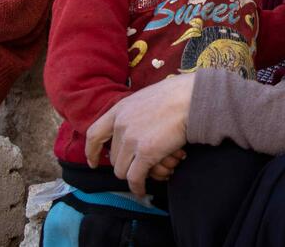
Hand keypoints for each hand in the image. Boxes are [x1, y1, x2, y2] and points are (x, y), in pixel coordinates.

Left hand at [86, 72, 194, 196]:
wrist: (192, 98)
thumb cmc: (177, 94)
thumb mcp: (146, 97)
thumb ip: (135, 112)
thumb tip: (136, 124)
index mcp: (120, 109)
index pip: (94, 134)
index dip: (92, 151)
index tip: (94, 162)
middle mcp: (121, 124)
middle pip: (113, 157)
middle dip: (126, 165)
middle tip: (141, 166)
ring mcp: (132, 139)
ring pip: (122, 170)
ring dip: (134, 175)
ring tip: (148, 174)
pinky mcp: (146, 153)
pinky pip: (134, 178)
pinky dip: (137, 187)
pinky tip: (142, 190)